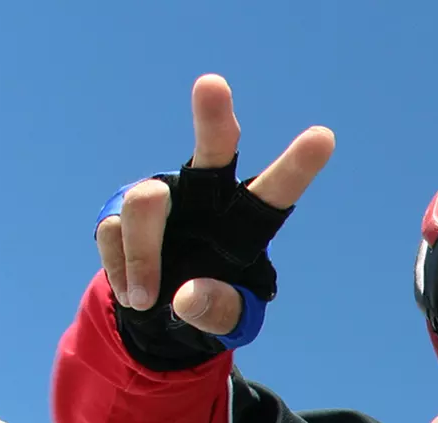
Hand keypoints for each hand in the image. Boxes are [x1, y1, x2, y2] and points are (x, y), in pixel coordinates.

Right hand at [95, 74, 333, 335]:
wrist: (159, 318)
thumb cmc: (210, 307)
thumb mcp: (230, 322)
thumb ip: (220, 311)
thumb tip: (186, 296)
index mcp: (246, 221)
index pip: (276, 192)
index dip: (297, 166)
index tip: (324, 137)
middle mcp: (207, 198)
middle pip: (212, 153)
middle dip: (212, 119)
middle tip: (213, 84)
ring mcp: (161, 200)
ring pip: (146, 203)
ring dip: (143, 255)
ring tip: (147, 298)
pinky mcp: (119, 211)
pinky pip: (113, 231)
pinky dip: (122, 269)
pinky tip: (134, 292)